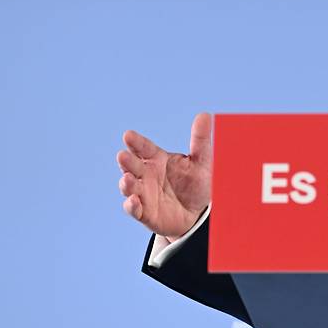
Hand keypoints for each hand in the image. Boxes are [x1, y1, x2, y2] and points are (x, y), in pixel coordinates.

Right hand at [117, 113, 212, 238]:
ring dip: (126, 183)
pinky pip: (135, 210)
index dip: (136, 142)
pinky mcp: (145, 213)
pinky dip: (132, 206)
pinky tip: (134, 201)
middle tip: (122, 155)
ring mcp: (144, 193)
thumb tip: (205, 115)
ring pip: (129, 187)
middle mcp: (146, 175)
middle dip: (126, 161)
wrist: (199, 213)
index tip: (128, 135)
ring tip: (128, 179)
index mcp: (157, 159)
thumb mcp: (202, 162)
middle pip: (132, 166)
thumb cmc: (196, 183)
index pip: (144, 148)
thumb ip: (200, 140)